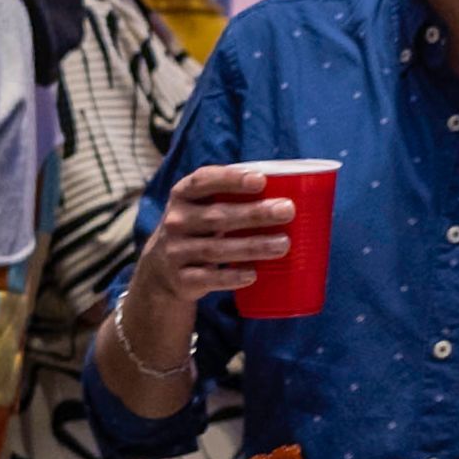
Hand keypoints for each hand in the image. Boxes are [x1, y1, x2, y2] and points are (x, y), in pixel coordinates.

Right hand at [139, 164, 295, 302]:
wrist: (162, 269)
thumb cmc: (199, 227)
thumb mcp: (204, 206)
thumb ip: (233, 196)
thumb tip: (296, 189)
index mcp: (183, 194)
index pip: (204, 181)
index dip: (231, 179)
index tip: (261, 180)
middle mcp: (176, 221)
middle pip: (217, 217)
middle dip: (254, 213)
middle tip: (287, 210)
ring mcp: (176, 251)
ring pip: (216, 249)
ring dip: (252, 246)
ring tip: (283, 244)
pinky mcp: (182, 279)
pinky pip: (208, 278)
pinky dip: (231, 277)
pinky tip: (254, 274)